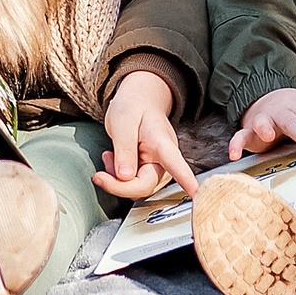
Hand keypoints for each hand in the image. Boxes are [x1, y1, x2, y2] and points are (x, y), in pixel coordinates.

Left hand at [95, 70, 198, 199]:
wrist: (139, 100)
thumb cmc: (133, 107)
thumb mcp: (122, 121)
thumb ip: (124, 149)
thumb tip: (125, 177)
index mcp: (162, 143)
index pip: (175, 163)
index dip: (186, 180)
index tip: (197, 194)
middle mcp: (164, 159)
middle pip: (145, 186)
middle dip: (119, 186)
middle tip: (98, 175)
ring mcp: (157, 167)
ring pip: (137, 189)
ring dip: (117, 181)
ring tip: (109, 157)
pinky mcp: (148, 172)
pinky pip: (132, 185)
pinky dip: (117, 178)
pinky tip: (113, 161)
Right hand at [230, 87, 295, 159]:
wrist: (266, 98)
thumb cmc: (290, 112)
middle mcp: (279, 114)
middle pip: (291, 122)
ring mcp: (262, 121)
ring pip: (263, 123)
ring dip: (265, 128)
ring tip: (268, 136)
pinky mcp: (248, 131)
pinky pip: (239, 136)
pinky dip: (235, 144)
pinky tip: (234, 154)